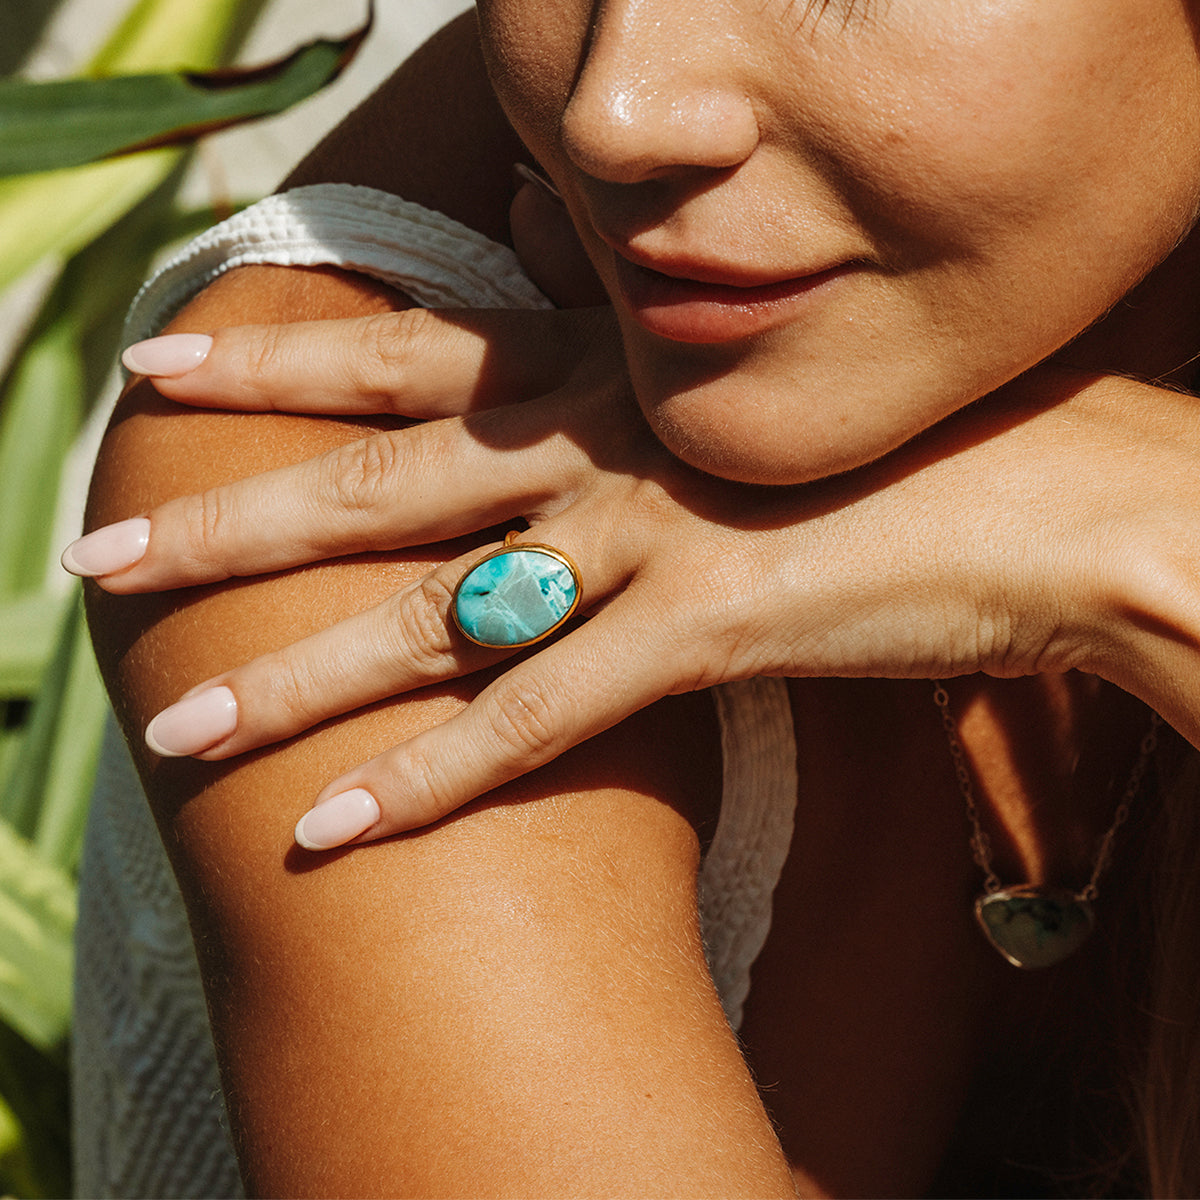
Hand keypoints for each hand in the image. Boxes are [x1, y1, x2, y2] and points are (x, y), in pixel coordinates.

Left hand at [64, 312, 1199, 846]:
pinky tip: (335, 831)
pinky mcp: (704, 629)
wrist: (1052, 491)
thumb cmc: (906, 439)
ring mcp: (646, 534)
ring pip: (428, 616)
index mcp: (615, 369)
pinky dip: (432, 783)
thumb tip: (579, 363)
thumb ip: (644, 388)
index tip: (172, 356)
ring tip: (177, 730)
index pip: (409, 348)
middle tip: (107, 545)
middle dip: (234, 514)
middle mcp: (606, 440)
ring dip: (295, 679)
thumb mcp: (750, 394)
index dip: (285, 352)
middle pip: (377, 479)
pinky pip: (537, 719)